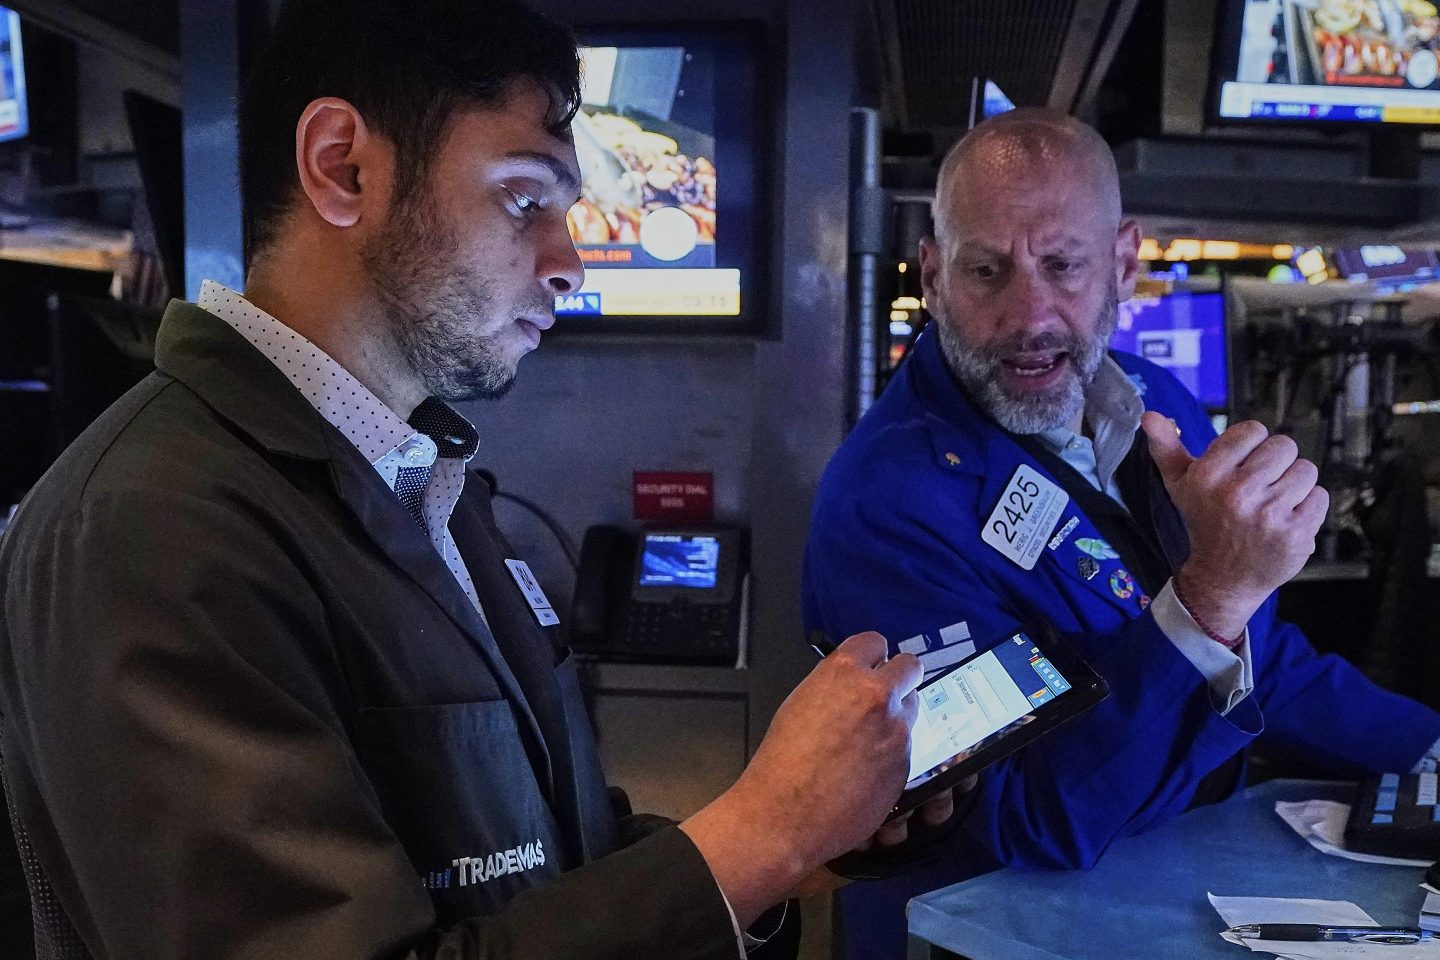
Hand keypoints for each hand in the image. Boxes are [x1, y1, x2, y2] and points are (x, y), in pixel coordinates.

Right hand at [680, 632, 921, 925]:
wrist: (785, 814)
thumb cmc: (781, 763)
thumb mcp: (800, 704)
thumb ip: (833, 687)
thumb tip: (850, 686)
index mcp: (843, 673)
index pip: (875, 641)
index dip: (872, 655)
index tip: (871, 665)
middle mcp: (876, 696)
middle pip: (910, 667)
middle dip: (899, 679)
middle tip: (886, 695)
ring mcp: (896, 730)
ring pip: (912, 709)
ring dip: (898, 717)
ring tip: (872, 739)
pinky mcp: (905, 764)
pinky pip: (908, 747)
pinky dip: (893, 753)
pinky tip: (868, 769)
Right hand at [1142, 412, 1327, 638]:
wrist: (1222, 578)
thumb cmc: (1204, 524)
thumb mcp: (1179, 486)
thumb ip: (1166, 448)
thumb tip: (1150, 415)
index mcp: (1208, 475)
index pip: (1253, 430)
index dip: (1251, 446)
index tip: (1242, 466)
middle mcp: (1238, 492)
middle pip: (1283, 446)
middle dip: (1275, 464)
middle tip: (1260, 486)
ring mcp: (1269, 514)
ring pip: (1305, 469)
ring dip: (1294, 484)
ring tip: (1274, 502)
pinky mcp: (1296, 532)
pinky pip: (1319, 496)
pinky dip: (1308, 506)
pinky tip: (1287, 518)